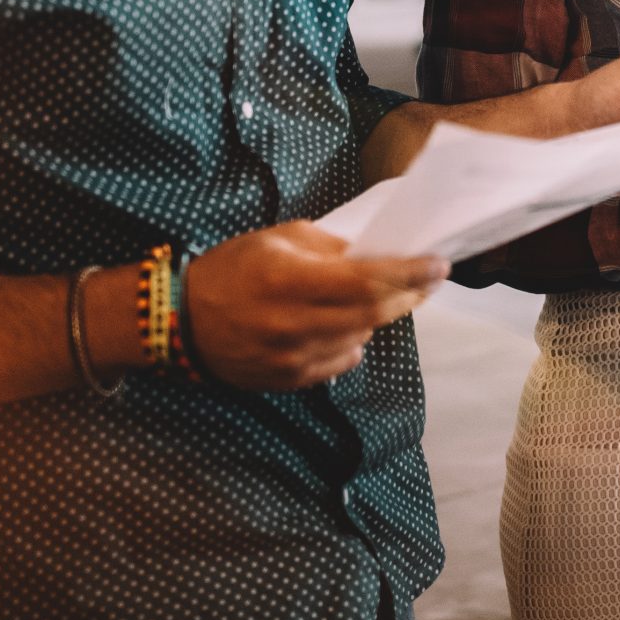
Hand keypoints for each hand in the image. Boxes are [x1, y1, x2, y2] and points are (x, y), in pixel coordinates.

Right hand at [182, 221, 447, 391]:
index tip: (440, 264)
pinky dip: (353, 343)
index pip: (366, 280)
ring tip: (386, 298)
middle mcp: (292, 323)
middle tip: (428, 281)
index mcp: (288, 280)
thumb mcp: (277, 240)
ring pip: (360, 339)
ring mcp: (291, 357)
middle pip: (372, 314)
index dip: (409, 273)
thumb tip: (373, 255)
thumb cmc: (231, 270)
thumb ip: (328, 247)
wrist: (180, 321)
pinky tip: (348, 327)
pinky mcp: (288, 380)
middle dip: (408, 295)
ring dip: (379, 318)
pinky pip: (340, 362)